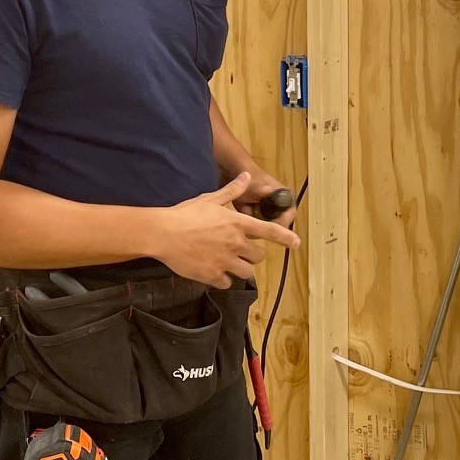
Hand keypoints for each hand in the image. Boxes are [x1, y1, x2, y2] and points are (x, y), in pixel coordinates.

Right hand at [152, 173, 299, 288]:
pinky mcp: (212, 275)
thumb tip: (246, 176)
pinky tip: (215, 271)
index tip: (296, 243)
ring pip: (246, 272)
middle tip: (241, 251)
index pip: (270, 231)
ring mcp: (225, 261)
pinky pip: (227, 283)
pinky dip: (223, 279)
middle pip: (258, 257)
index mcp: (238, 224)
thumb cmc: (186, 214)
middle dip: (253, 255)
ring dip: (241, 269)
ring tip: (230, 263)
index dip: (286, 238)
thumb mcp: (210, 199)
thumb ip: (232, 190)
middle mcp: (236, 243)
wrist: (163, 234)